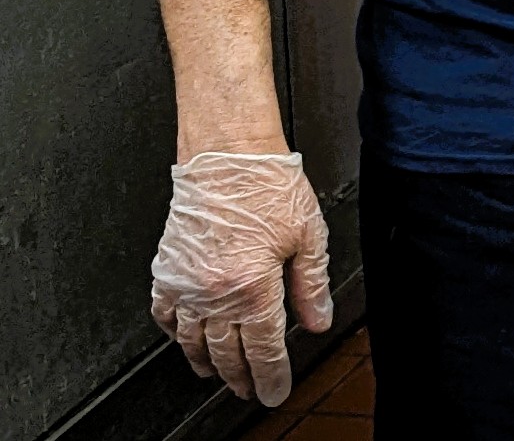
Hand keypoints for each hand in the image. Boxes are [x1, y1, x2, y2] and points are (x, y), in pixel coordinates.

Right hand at [151, 151, 333, 405]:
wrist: (226, 155)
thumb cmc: (267, 184)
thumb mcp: (308, 234)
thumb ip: (311, 284)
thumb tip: (317, 319)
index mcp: (252, 287)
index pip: (262, 349)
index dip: (270, 376)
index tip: (274, 391)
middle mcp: (214, 293)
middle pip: (226, 353)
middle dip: (241, 378)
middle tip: (250, 390)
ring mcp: (185, 285)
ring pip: (192, 342)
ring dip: (207, 363)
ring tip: (218, 374)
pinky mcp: (166, 271)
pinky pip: (164, 315)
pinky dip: (174, 334)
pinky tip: (184, 339)